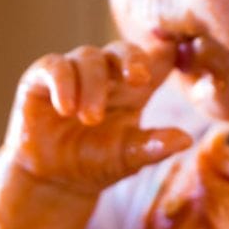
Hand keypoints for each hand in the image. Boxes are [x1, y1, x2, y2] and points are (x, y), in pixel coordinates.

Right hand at [5, 41, 192, 194]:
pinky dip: (62, 83)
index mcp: (135, 88)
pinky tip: (66, 108)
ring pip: (89, 58)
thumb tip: (185, 140)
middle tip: (138, 79)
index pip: (157, 59)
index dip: (170, 50)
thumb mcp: (128, 158)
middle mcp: (107, 74)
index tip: (180, 48)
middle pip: (124, 49)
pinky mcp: (43, 78)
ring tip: (90, 118)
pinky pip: (55, 67)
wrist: (53, 180)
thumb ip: (153, 146)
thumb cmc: (95, 164)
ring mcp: (75, 72)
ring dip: (92, 86)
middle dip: (133, 58)